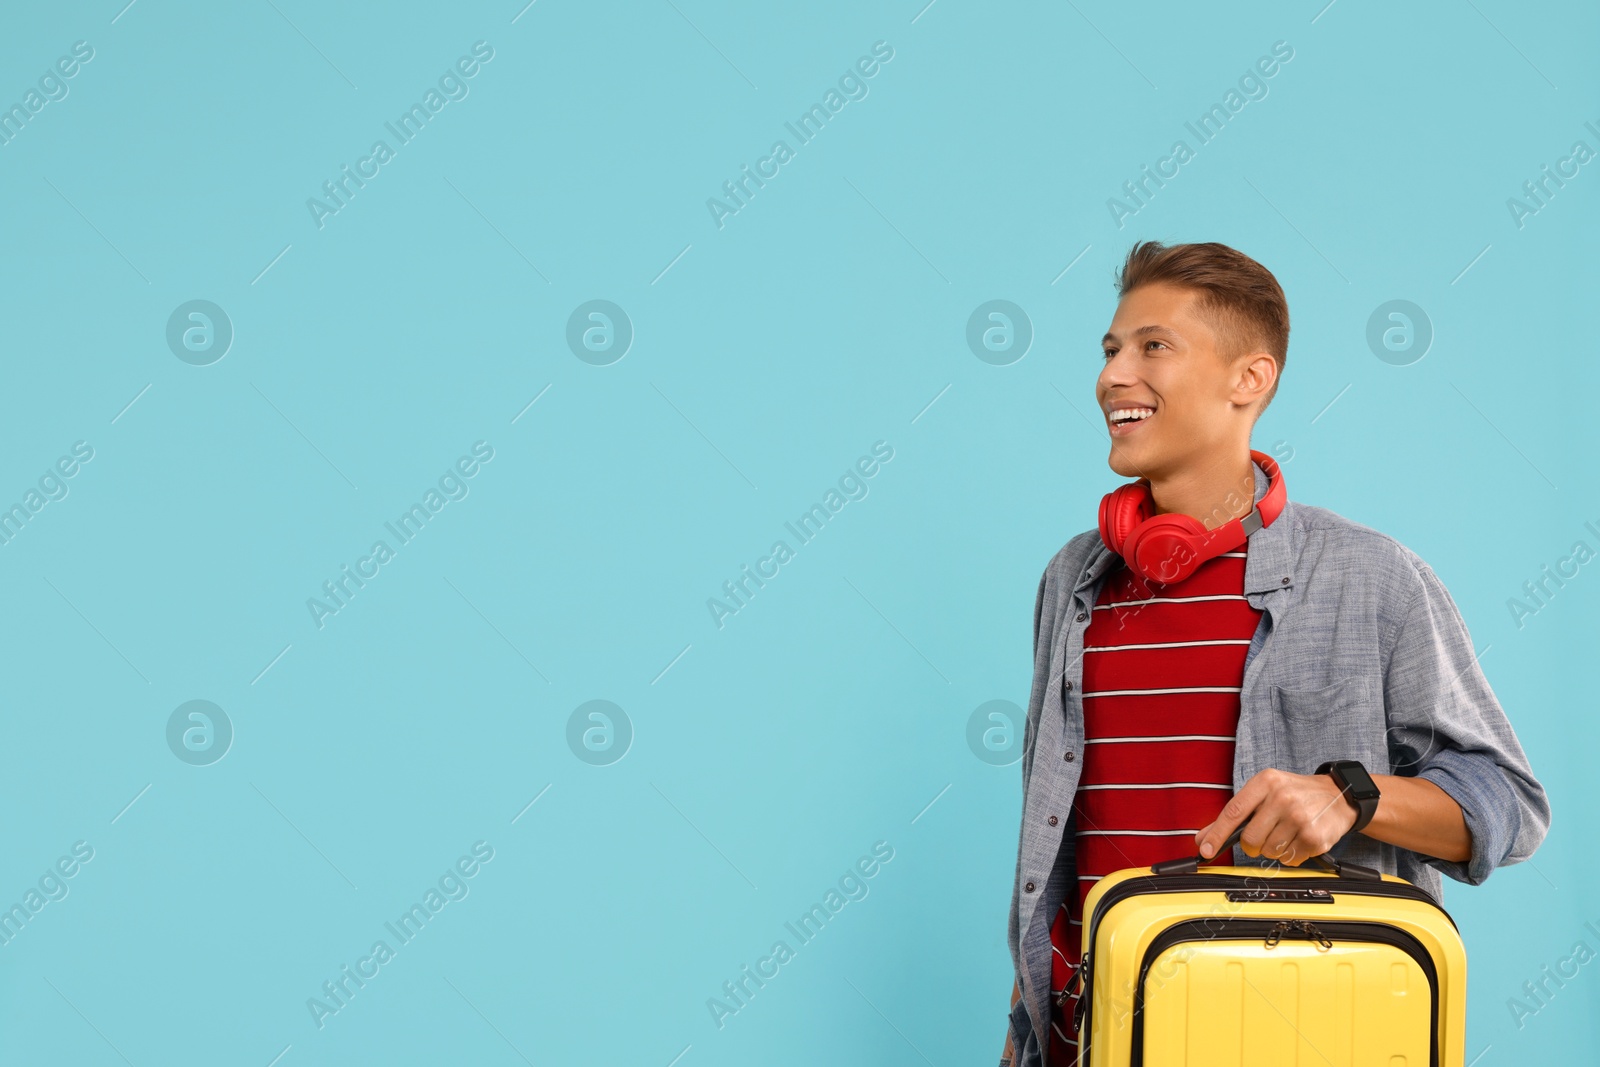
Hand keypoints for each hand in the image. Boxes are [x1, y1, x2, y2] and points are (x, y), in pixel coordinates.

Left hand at [1193, 768, 1359, 865]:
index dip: (1216, 834)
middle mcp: (1282, 798)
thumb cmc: (1296, 794)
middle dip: (1253, 845)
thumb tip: (1203, 837)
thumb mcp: (1265, 792)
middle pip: (1250, 839)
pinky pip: (1290, 860)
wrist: (1339, 795)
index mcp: (1265, 782)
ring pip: (1269, 852)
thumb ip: (1234, 815)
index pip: (1233, 812)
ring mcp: (1300, 818)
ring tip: (1286, 834)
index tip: (1205, 849)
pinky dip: (1291, 855)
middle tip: (1264, 836)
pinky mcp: (1315, 837)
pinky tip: (1299, 839)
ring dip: (1274, 850)